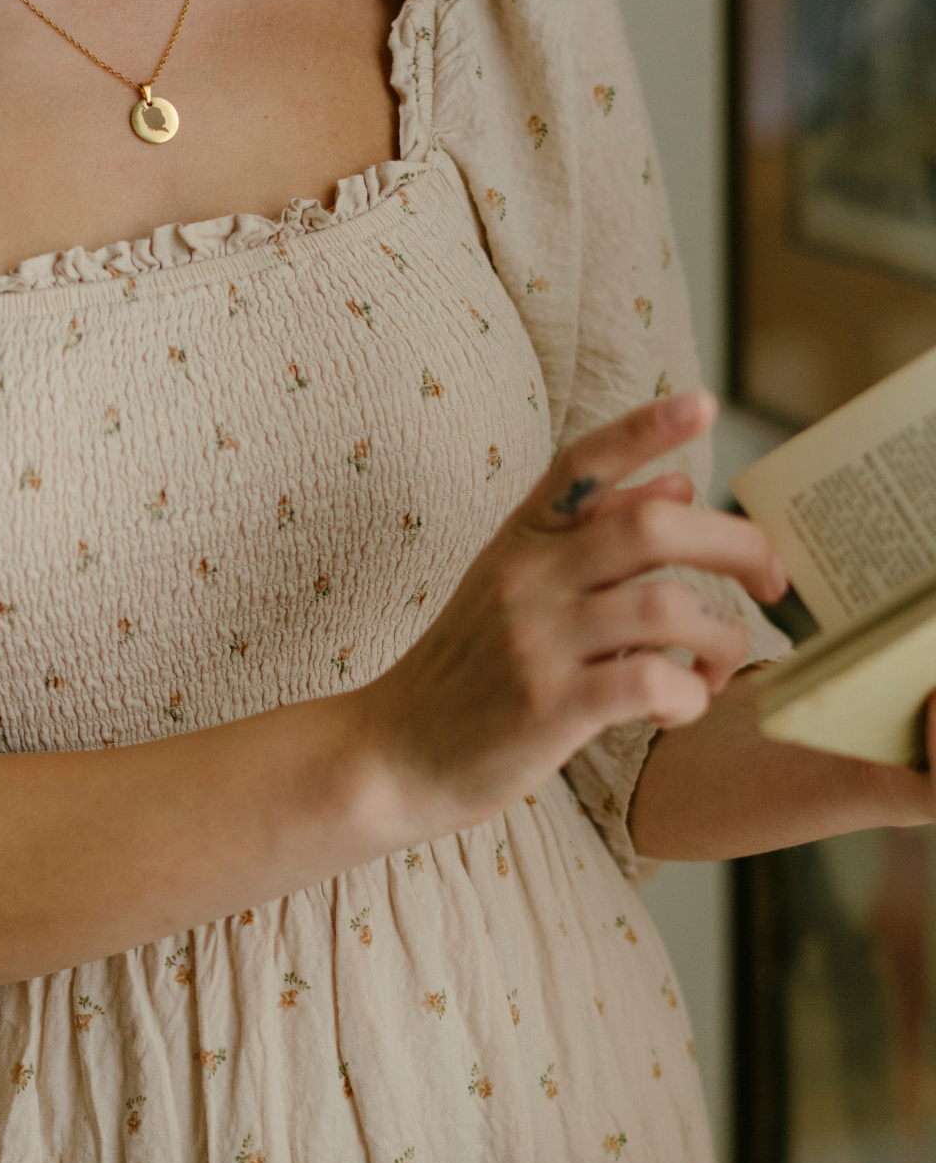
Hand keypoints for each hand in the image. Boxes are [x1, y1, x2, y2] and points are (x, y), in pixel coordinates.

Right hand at [361, 389, 788, 835]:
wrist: (390, 756)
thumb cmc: (463, 677)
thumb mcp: (510, 588)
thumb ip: (589, 538)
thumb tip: (679, 484)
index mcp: (519, 541)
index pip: (583, 464)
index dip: (646, 427)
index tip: (702, 405)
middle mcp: (526, 579)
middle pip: (655, 528)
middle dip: (737, 546)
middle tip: (771, 581)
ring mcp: (536, 642)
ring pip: (668, 606)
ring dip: (722, 638)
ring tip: (715, 667)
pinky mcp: (548, 707)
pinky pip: (650, 680)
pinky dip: (688, 694)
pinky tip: (677, 707)